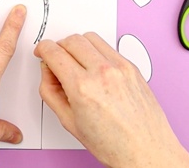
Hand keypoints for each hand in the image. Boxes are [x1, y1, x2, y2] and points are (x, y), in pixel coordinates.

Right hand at [34, 33, 188, 167]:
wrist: (145, 150)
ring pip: (90, 37)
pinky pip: (108, 46)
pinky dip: (96, 51)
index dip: (42, 49)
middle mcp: (102, 73)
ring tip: (77, 62)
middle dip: (59, 47)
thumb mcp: (69, 122)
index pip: (53, 51)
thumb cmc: (113, 144)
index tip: (42, 52)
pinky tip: (95, 66)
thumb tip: (47, 73)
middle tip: (57, 60)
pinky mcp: (132, 67)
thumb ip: (50, 92)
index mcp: (82, 88)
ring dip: (78, 45)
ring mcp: (120, 67)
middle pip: (70, 40)